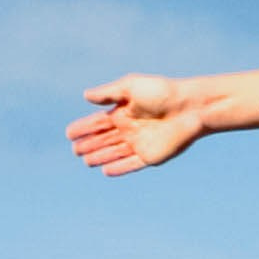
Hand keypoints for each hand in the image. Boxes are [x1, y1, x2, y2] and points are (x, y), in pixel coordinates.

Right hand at [67, 75, 207, 175]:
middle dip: (89, 144)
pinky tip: (105, 171)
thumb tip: (85, 96)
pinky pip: (131, 164)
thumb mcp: (131, 87)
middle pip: (104, 140)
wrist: (189, 107)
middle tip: (74, 150)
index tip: (69, 133)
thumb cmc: (162, 92)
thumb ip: (109, 94)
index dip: (83, 128)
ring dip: (100, 156)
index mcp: (124, 113)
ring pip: (115, 153)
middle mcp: (130, 130)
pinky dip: (119, 168)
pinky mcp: (151, 156)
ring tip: (85, 160)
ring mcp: (140, 144)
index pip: (98, 123)